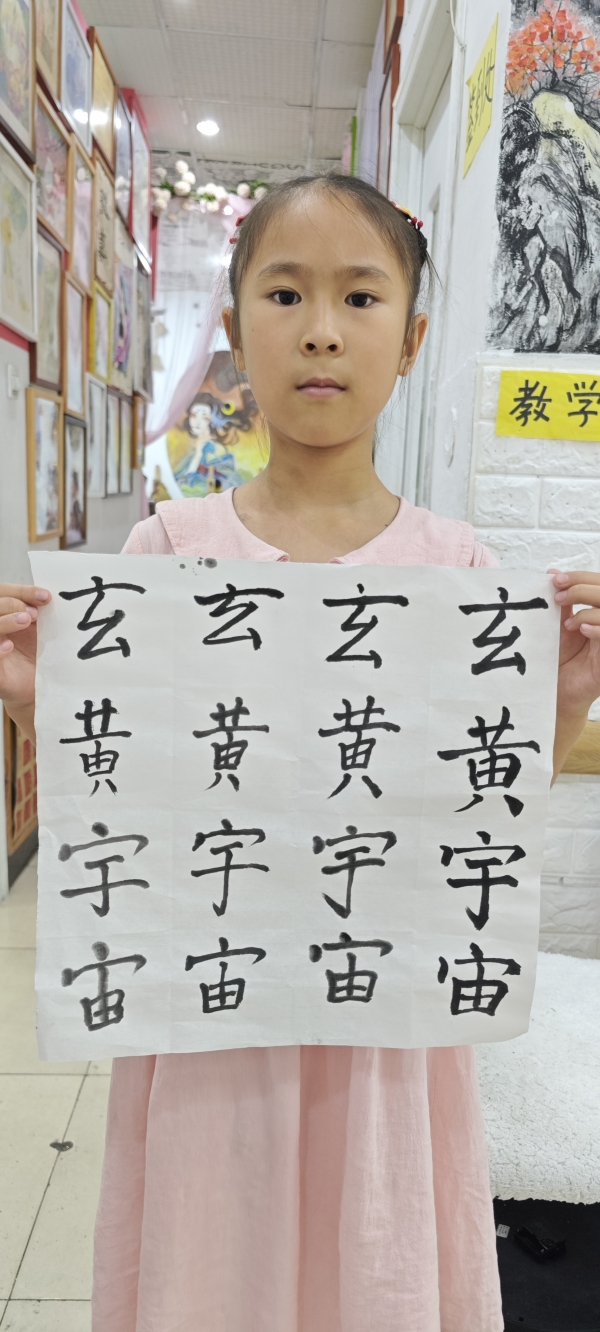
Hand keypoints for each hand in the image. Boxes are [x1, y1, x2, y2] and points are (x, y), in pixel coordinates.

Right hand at [0, 584, 50, 732]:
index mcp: (6, 615)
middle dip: (12, 603)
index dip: (22, 591)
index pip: (4, 593)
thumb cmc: (39, 657)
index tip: (45, 596)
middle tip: (34, 613)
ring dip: (5, 621)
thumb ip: (40, 613)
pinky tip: (8, 647)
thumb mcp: (42, 631)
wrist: (41, 690)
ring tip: (25, 621)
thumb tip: (50, 596)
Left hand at [551, 570, 599, 722]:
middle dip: (582, 588)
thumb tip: (553, 573)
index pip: (599, 584)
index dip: (580, 577)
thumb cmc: (558, 661)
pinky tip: (582, 629)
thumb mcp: (558, 627)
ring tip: (568, 622)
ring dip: (589, 610)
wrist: (555, 693)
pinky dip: (597, 628)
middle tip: (559, 596)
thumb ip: (561, 602)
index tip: (556, 579)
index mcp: (598, 611)